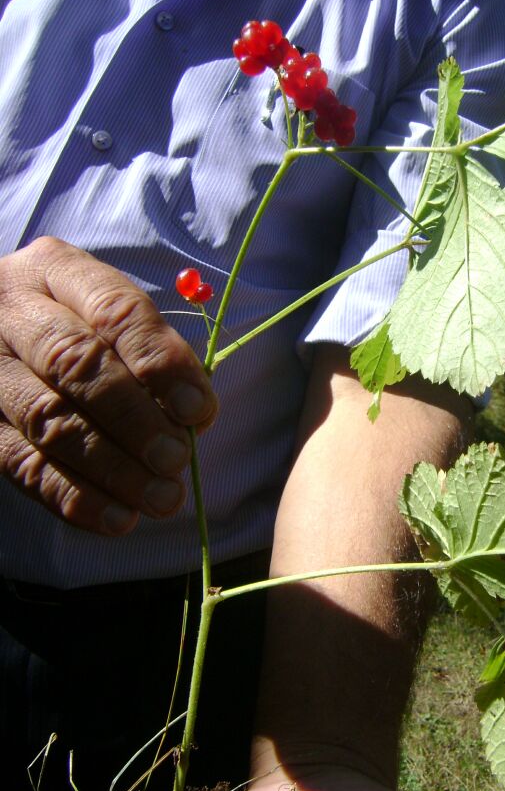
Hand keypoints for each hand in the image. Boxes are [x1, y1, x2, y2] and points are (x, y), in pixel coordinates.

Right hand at [0, 236, 216, 533]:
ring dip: (111, 468)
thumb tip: (194, 415)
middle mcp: (10, 311)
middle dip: (134, 419)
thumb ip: (150, 352)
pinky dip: (74, 498)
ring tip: (161, 497)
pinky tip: (117, 519)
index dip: (160, 363)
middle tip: (176, 459)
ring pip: (46, 420)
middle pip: (74, 364)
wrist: (3, 337)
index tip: (199, 409)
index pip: (115, 310)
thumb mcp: (109, 314)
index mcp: (56, 271)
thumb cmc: (81, 326)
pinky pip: (21, 465)